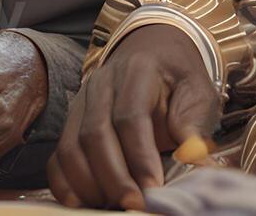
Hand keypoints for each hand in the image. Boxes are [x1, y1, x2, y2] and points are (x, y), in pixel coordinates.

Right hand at [48, 24, 221, 210]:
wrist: (153, 54)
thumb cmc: (177, 79)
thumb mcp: (198, 93)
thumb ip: (194, 125)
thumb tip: (196, 160)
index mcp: (136, 72)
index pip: (130, 116)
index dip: (140, 156)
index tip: (154, 188)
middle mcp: (101, 85)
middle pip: (95, 134)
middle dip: (114, 176)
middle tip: (134, 203)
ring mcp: (80, 104)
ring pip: (71, 147)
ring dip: (89, 183)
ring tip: (113, 206)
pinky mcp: (70, 123)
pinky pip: (57, 156)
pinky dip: (65, 183)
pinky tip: (82, 203)